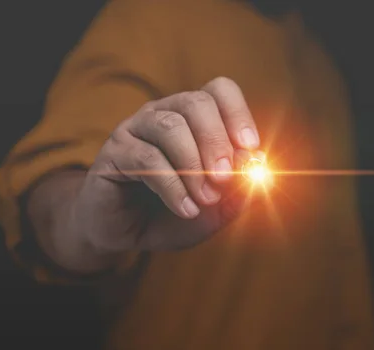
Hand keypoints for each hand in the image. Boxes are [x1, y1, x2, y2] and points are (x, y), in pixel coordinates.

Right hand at [71, 77, 261, 253]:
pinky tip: (186, 210)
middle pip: (196, 103)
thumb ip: (239, 190)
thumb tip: (259, 169)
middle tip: (224, 178)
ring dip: (194, 165)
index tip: (250, 147)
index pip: (219, 90)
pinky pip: (146, 158)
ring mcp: (136, 129)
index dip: (238, 114)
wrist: (127, 235)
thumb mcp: (216, 209)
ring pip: (170, 126)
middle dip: (216, 142)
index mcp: (193, 118)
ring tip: (205, 199)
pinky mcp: (113, 152)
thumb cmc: (175, 215)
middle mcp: (164, 114)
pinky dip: (173, 186)